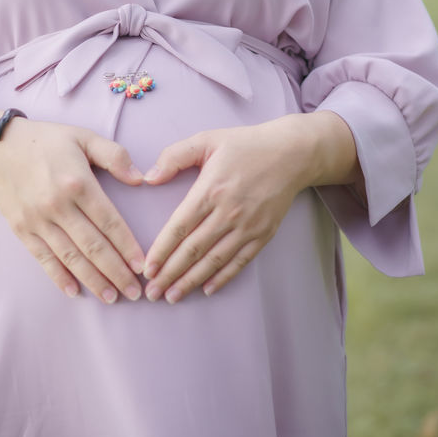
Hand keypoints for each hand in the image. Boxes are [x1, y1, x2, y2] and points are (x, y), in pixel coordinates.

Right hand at [0, 117, 145, 304]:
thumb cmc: (46, 140)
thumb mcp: (83, 137)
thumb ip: (114, 155)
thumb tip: (140, 178)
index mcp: (78, 182)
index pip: (108, 221)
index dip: (127, 246)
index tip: (141, 265)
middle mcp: (58, 205)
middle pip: (93, 246)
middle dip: (116, 272)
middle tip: (134, 293)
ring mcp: (38, 220)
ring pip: (70, 257)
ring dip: (93, 280)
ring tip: (111, 297)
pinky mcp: (22, 229)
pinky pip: (44, 258)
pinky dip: (59, 277)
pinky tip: (75, 292)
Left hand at [141, 113, 355, 303]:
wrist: (291, 153)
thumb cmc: (245, 145)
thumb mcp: (206, 139)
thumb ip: (175, 156)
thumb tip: (148, 178)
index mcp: (210, 189)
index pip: (180, 227)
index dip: (162, 250)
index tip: (146, 269)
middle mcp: (228, 212)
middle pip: (193, 250)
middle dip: (170, 274)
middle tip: (152, 292)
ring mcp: (247, 226)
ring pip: (214, 260)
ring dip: (191, 281)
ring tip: (172, 297)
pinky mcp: (263, 234)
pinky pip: (239, 261)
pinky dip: (223, 278)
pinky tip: (207, 289)